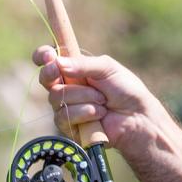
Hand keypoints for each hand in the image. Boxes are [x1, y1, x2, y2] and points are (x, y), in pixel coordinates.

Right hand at [33, 46, 165, 156]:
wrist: (138, 117)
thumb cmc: (126, 90)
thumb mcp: (107, 69)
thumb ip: (83, 64)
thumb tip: (58, 63)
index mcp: (75, 69)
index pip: (50, 60)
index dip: (43, 56)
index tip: (48, 55)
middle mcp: (68, 87)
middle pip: (46, 79)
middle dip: (52, 74)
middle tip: (60, 72)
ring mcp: (66, 107)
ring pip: (56, 97)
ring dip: (83, 96)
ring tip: (103, 100)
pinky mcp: (69, 126)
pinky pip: (64, 116)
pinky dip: (85, 112)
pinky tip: (100, 114)